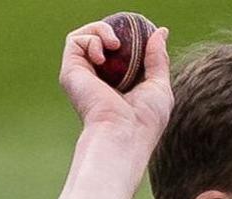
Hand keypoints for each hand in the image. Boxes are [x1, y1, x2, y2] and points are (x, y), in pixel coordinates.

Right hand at [59, 19, 172, 141]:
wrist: (124, 135)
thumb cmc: (145, 120)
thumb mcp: (158, 84)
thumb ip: (158, 58)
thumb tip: (160, 31)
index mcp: (117, 85)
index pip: (119, 53)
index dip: (129, 38)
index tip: (143, 34)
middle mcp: (97, 79)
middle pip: (101, 42)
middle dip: (115, 31)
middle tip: (127, 38)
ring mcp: (82, 75)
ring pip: (86, 36)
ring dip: (102, 31)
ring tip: (115, 44)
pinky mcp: (71, 71)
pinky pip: (76, 40)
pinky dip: (92, 39)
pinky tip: (103, 57)